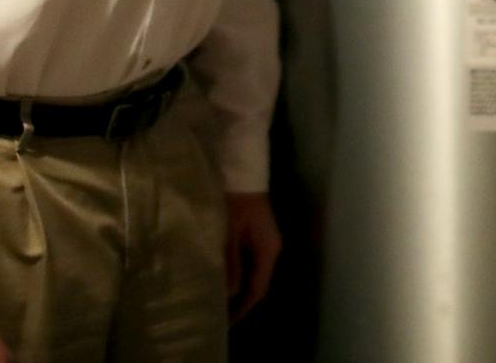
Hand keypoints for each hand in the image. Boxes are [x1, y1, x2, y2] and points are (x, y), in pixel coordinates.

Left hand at [225, 191, 281, 320]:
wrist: (243, 174)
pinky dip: (242, 272)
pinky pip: (252, 261)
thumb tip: (231, 292)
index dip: (246, 306)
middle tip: (223, 313)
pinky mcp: (260, 235)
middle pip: (260, 281)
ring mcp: (267, 242)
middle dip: (244, 298)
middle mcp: (272, 249)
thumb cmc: (236, 203)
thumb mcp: (230, 234)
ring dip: (242, 285)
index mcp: (268, 250)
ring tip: (223, 298)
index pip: (260, 287)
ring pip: (256, 272)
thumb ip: (231, 263)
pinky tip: (228, 275)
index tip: (230, 320)